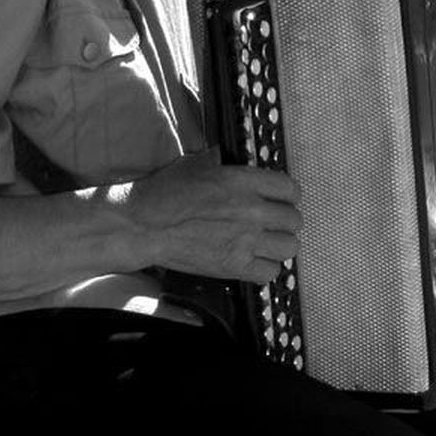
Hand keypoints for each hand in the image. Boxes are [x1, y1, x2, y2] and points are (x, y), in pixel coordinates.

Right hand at [127, 149, 301, 283]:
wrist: (142, 225)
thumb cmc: (165, 192)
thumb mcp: (199, 165)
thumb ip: (227, 165)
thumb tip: (239, 163)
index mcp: (244, 181)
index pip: (291, 189)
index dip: (287, 195)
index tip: (281, 200)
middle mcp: (252, 210)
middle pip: (294, 220)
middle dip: (284, 221)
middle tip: (271, 223)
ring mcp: (246, 240)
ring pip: (289, 247)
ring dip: (280, 244)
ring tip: (266, 242)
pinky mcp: (234, 267)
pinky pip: (270, 272)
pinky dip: (266, 268)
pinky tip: (254, 260)